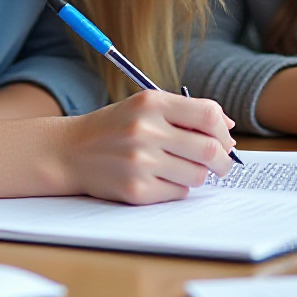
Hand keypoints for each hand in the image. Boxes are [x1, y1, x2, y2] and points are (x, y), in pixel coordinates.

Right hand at [58, 92, 235, 204]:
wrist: (69, 152)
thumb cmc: (114, 128)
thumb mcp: (144, 107)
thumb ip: (185, 112)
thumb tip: (227, 127)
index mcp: (151, 103)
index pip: (208, 114)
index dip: (223, 130)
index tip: (224, 140)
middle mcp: (145, 130)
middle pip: (209, 149)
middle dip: (222, 161)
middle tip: (220, 164)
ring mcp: (140, 162)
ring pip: (197, 175)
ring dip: (197, 175)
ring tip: (180, 169)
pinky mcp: (136, 190)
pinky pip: (178, 193)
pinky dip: (176, 188)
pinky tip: (159, 179)